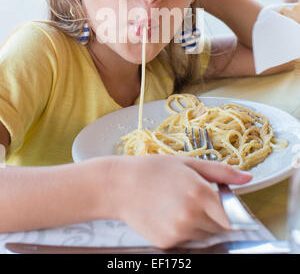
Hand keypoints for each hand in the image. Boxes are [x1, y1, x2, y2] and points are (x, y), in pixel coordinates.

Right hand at [109, 155, 251, 248]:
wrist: (119, 185)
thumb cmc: (154, 169)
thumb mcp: (188, 163)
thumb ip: (221, 172)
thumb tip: (248, 177)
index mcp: (201, 193)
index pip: (231, 216)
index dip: (230, 213)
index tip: (224, 208)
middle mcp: (192, 215)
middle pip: (219, 228)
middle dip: (213, 217)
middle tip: (194, 200)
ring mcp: (179, 232)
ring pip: (204, 236)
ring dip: (199, 225)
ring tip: (179, 206)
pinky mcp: (167, 243)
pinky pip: (186, 242)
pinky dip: (182, 232)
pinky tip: (168, 215)